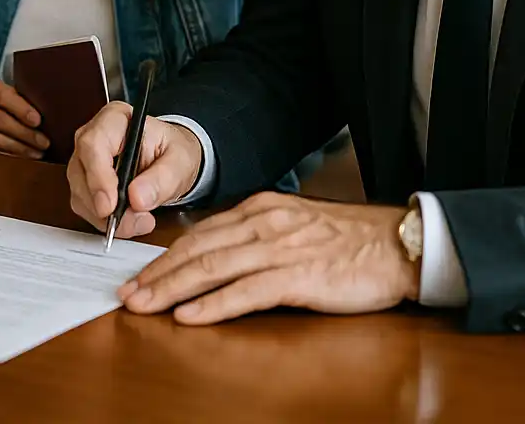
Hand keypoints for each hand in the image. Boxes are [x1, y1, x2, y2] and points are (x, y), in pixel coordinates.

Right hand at [0, 74, 49, 157]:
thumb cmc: (3, 104)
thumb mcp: (9, 95)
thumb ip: (23, 98)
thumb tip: (52, 112)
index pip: (1, 95)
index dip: (20, 108)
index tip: (38, 121)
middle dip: (24, 132)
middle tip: (44, 143)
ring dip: (17, 148)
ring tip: (36, 154)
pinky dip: (2, 158)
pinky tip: (18, 162)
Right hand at [67, 102, 203, 237]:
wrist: (171, 161)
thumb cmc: (172, 152)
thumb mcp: (180, 162)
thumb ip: (163, 179)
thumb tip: (138, 198)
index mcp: (115, 119)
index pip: (93, 144)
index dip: (98, 177)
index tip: (111, 205)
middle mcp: (93, 136)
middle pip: (80, 171)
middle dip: (103, 204)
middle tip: (133, 221)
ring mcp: (85, 160)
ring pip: (79, 193)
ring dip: (105, 216)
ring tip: (138, 221)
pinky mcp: (84, 182)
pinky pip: (83, 206)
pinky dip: (103, 221)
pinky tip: (127, 221)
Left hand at [118, 192, 418, 322]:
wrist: (398, 244)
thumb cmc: (349, 241)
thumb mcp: (293, 226)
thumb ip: (256, 236)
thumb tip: (218, 255)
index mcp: (259, 208)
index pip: (200, 234)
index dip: (164, 256)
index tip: (138, 275)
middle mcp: (263, 224)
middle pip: (197, 250)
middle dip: (157, 274)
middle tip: (127, 294)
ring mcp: (279, 249)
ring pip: (212, 268)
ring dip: (172, 289)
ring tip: (144, 306)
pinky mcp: (298, 276)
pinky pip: (246, 291)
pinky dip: (213, 304)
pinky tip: (189, 316)